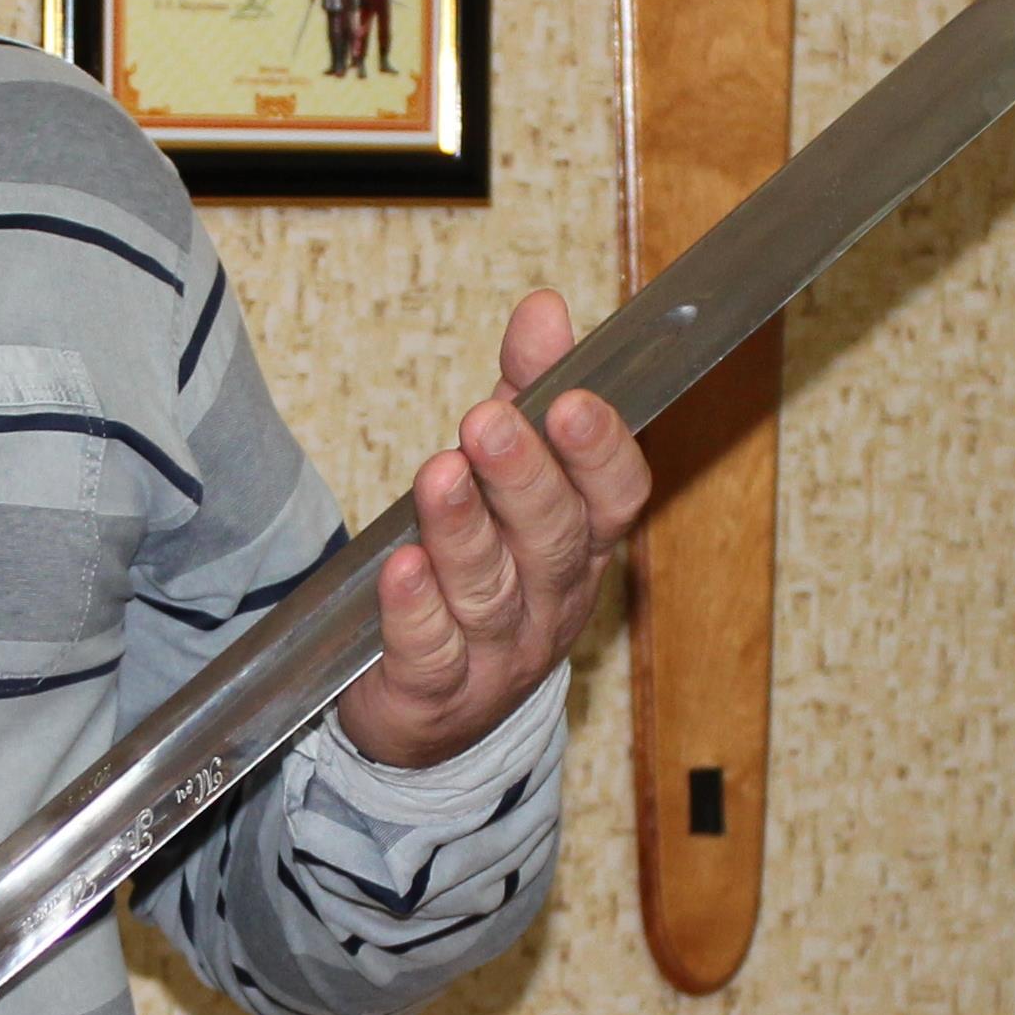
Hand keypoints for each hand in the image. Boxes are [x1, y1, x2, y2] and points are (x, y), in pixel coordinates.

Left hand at [335, 287, 649, 772]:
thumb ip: (524, 392)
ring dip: (464, 532)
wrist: (432, 705)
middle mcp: (550, 602)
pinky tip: (400, 569)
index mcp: (579, 545)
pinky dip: (415, 612)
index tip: (571, 400)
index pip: (614, 499)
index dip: (599, 452)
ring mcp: (498, 655)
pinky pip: (430, 653)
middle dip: (523, 479)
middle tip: (489, 423)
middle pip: (551, 540)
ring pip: (489, 591)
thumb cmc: (476, 571)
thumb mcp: (502, 473)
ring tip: (439, 478)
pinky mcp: (436, 693)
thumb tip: (545, 309)